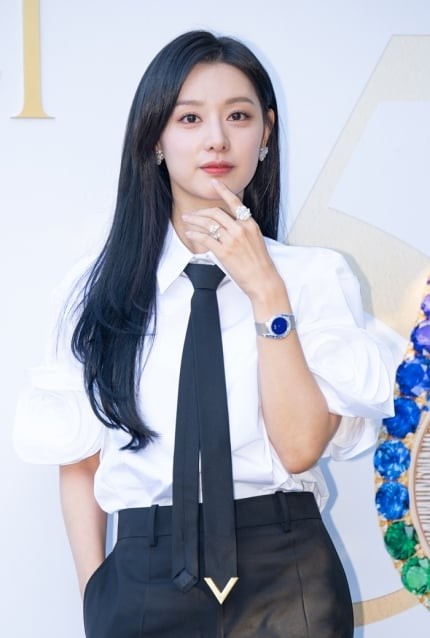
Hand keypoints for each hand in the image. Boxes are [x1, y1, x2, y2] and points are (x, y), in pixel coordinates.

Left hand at [182, 179, 282, 299]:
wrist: (263, 280)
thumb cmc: (260, 264)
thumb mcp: (255, 241)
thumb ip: (242, 231)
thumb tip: (227, 227)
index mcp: (250, 224)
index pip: (235, 203)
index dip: (224, 191)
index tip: (215, 183)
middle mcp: (241, 229)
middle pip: (216, 213)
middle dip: (200, 212)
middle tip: (191, 214)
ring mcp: (232, 240)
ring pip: (208, 224)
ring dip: (194, 221)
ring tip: (187, 221)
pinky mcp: (224, 252)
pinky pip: (205, 238)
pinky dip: (195, 235)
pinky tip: (190, 234)